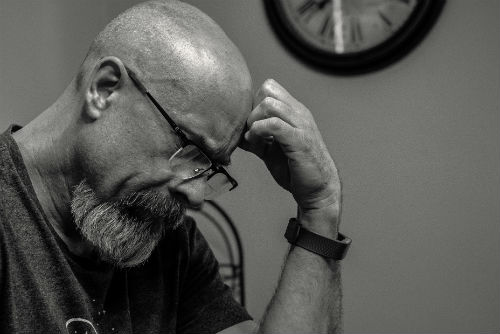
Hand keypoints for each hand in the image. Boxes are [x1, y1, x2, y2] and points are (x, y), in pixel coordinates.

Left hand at [240, 79, 340, 221]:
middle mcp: (299, 114)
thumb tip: (236, 135)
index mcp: (294, 112)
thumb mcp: (271, 150)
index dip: (254, 103)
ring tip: (254, 139)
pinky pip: (274, 124)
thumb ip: (256, 138)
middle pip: (267, 91)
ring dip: (254, 121)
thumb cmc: (296, 169)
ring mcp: (301, 125)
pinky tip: (257, 144)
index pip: (270, 87)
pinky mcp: (299, 140)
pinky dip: (258, 132)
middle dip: (252, 111)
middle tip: (250, 132)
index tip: (251, 125)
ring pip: (269, 104)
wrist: (318, 189)